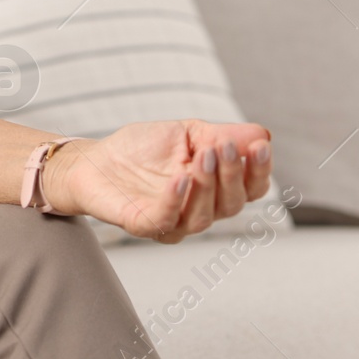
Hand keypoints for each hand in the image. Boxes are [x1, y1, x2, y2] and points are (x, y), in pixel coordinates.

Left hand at [40, 120, 273, 243]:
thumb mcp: (186, 133)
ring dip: (207, 185)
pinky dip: (176, 199)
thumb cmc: (142, 149)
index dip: (259, 170)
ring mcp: (173, 221)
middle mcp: (199, 209)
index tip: (260, 146)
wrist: (95, 160)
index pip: (250, 188)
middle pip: (232, 204)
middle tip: (224, 147)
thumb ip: (221, 134)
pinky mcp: (144, 225)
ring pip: (204, 217)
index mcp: (214, 188)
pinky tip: (180, 177)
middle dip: (233, 174)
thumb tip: (263, 134)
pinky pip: (166, 219)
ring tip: (203, 153)